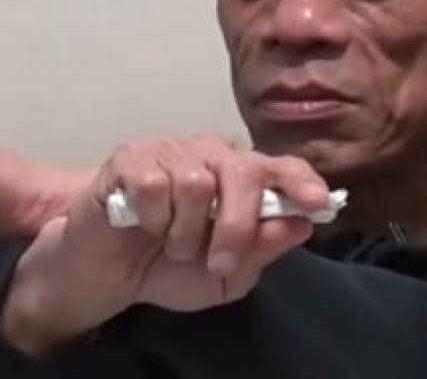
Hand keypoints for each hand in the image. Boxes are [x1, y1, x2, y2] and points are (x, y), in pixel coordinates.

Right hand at [1, 134, 330, 354]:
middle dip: (236, 226)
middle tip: (218, 262)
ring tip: (171, 244)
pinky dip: (152, 217)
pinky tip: (143, 224)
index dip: (301, 181)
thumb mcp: (226, 275)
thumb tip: (300, 224)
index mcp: (241, 179)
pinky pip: (154, 185)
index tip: (318, 203)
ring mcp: (172, 151)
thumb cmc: (170, 268)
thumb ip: (262, 249)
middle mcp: (212, 156)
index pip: (281, 167)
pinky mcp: (132, 158)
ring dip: (185, 231)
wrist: (107, 274)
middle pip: (242, 172)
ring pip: (196, 183)